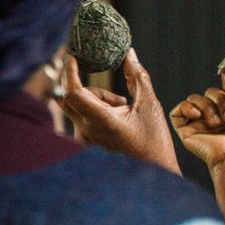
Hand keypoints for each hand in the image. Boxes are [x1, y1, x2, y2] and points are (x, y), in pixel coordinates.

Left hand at [60, 51, 180, 174]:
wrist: (155, 172)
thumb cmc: (154, 141)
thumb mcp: (150, 105)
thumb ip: (137, 75)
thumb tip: (129, 53)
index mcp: (101, 120)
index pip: (72, 91)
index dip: (69, 71)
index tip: (73, 56)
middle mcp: (86, 131)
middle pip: (70, 96)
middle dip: (87, 86)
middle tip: (112, 90)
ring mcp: (84, 139)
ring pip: (77, 106)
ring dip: (97, 100)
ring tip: (123, 109)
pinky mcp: (86, 143)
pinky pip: (81, 118)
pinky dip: (96, 111)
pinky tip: (117, 119)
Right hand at [170, 65, 224, 224]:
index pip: (222, 91)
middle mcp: (213, 119)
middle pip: (209, 92)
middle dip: (219, 99)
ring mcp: (199, 125)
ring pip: (194, 99)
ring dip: (207, 106)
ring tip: (217, 123)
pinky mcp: (186, 132)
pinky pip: (178, 110)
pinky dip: (186, 107)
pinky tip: (197, 115)